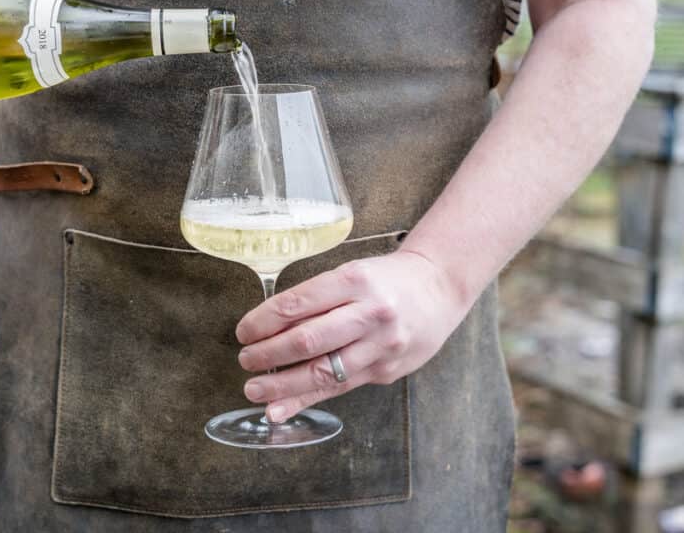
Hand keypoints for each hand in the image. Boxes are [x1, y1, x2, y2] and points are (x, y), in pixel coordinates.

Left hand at [235, 249, 470, 422]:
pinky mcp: (385, 371)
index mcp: (355, 281)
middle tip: (244, 360)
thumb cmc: (385, 280)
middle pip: (309, 340)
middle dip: (268, 354)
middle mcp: (370, 314)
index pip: (299, 303)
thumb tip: (268, 327)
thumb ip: (316, 300)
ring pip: (323, 371)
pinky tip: (280, 409)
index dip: (264, 320)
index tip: (243, 331)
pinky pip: (339, 389)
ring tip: (253, 389)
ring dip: (282, 385)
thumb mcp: (351, 274)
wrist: (439, 288)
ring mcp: (381, 346)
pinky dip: (305, 401)